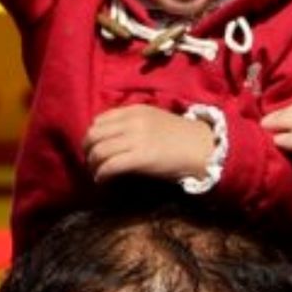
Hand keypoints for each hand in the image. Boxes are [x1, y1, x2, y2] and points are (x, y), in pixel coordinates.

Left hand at [83, 105, 214, 183]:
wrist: (204, 148)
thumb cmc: (181, 137)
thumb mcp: (154, 121)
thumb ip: (132, 124)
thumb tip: (110, 138)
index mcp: (135, 110)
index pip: (100, 120)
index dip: (92, 136)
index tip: (93, 148)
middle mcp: (133, 122)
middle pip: (94, 135)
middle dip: (87, 150)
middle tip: (90, 163)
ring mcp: (136, 139)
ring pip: (99, 151)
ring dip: (93, 165)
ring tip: (96, 174)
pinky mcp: (141, 158)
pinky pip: (110, 166)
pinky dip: (101, 175)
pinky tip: (102, 181)